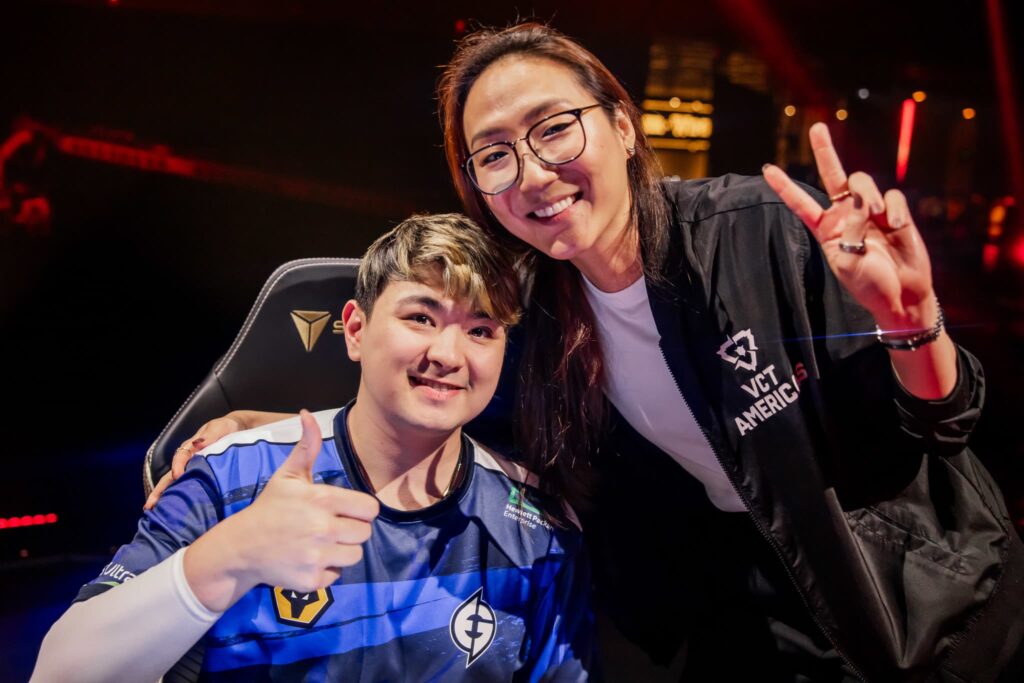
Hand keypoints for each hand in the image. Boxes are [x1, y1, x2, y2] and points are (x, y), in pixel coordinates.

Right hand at [144, 414, 243, 509]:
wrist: (234, 430)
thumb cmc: (224, 428)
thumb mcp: (219, 428)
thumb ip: (209, 436)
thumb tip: (197, 443)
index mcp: (190, 448)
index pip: (180, 458)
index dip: (177, 466)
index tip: (177, 476)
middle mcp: (186, 461)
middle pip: (170, 476)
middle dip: (159, 490)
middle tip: (149, 505)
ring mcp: (190, 470)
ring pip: (173, 484)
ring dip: (164, 497)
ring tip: (154, 512)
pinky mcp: (198, 477)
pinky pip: (185, 488)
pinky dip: (177, 498)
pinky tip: (172, 511)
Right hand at [184, 410, 379, 611]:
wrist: (240, 547)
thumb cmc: (270, 508)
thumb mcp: (287, 475)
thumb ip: (306, 446)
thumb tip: (306, 414)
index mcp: (322, 500)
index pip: (370, 509)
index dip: (360, 510)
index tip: (345, 511)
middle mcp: (322, 528)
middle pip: (365, 533)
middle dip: (351, 531)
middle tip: (330, 528)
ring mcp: (316, 556)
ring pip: (355, 556)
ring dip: (342, 551)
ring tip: (320, 543)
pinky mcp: (311, 580)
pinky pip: (336, 576)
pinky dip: (326, 570)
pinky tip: (308, 559)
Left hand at [763, 123, 937, 331]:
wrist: (901, 296)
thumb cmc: (869, 285)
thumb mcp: (847, 262)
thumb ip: (850, 230)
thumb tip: (864, 201)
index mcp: (825, 229)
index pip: (801, 203)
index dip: (785, 186)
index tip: (767, 169)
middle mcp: (845, 215)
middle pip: (833, 176)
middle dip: (825, 151)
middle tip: (816, 128)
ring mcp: (870, 211)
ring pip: (863, 183)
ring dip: (868, 195)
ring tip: (876, 216)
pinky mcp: (895, 212)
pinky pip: (893, 196)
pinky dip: (893, 209)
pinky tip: (895, 225)